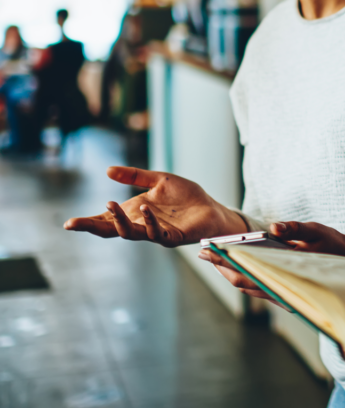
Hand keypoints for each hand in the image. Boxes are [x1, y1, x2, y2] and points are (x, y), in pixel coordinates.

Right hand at [63, 167, 244, 246]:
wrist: (212, 209)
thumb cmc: (186, 197)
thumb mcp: (159, 180)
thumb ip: (135, 176)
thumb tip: (107, 170)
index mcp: (135, 212)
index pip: (107, 219)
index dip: (88, 222)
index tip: (68, 223)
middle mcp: (141, 224)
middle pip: (111, 230)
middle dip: (92, 227)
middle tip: (74, 224)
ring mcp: (155, 233)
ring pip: (130, 233)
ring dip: (119, 220)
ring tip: (111, 204)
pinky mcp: (172, 237)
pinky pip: (156, 233)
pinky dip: (148, 221)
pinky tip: (144, 209)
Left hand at [197, 220, 344, 300]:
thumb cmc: (334, 245)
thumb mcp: (317, 231)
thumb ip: (295, 228)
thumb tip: (274, 226)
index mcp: (287, 273)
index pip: (248, 270)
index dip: (225, 261)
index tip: (208, 250)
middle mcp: (282, 288)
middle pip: (243, 280)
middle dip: (221, 266)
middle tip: (202, 252)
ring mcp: (282, 293)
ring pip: (248, 286)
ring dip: (229, 272)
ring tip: (213, 257)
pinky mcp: (284, 292)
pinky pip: (258, 287)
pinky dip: (243, 275)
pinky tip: (235, 264)